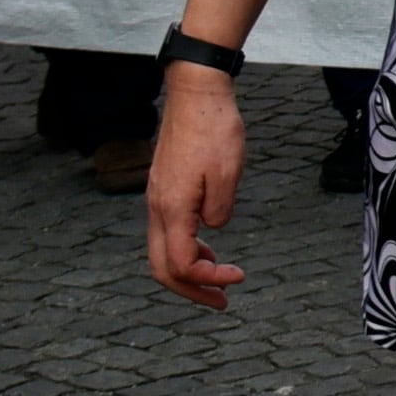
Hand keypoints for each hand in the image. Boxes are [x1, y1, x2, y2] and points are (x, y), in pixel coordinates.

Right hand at [144, 69, 247, 309]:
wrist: (195, 93)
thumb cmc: (215, 128)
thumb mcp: (229, 171)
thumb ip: (220, 209)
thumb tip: (213, 231)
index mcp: (172, 208)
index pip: (181, 264)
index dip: (208, 278)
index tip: (238, 277)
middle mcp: (157, 208)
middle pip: (162, 268)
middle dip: (191, 290)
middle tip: (222, 302)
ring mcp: (157, 199)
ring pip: (161, 251)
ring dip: (188, 271)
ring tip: (220, 278)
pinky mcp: (163, 190)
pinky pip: (167, 232)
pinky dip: (186, 249)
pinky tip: (209, 246)